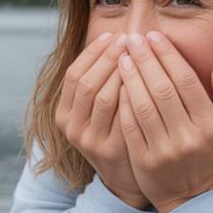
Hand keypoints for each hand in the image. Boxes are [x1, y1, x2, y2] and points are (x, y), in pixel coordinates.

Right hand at [55, 32, 150, 209]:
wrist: (126, 176)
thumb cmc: (115, 132)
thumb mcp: (97, 111)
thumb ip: (100, 81)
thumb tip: (114, 35)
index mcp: (63, 113)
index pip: (73, 74)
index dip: (92, 53)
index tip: (112, 35)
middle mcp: (72, 128)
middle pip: (86, 84)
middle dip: (107, 58)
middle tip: (128, 38)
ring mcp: (91, 141)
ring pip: (103, 97)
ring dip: (121, 72)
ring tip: (138, 53)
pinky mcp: (113, 150)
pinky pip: (123, 115)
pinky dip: (133, 94)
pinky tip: (149, 79)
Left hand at [116, 31, 212, 212]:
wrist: (192, 201)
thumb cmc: (212, 158)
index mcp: (210, 126)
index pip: (186, 82)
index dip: (168, 56)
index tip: (154, 37)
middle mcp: (188, 138)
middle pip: (162, 89)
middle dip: (146, 59)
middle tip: (133, 38)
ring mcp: (164, 151)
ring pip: (143, 105)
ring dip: (130, 77)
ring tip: (122, 56)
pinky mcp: (144, 161)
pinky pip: (130, 125)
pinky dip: (123, 102)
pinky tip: (117, 83)